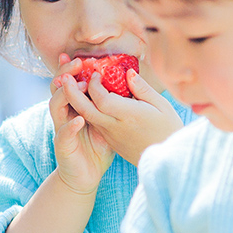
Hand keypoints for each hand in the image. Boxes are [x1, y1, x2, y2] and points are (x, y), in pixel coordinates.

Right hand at [49, 57, 114, 194]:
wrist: (86, 177)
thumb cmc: (98, 148)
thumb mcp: (107, 122)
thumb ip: (111, 104)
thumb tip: (126, 82)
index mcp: (75, 108)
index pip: (70, 83)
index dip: (71, 69)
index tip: (80, 56)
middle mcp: (65, 116)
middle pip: (58, 89)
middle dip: (65, 74)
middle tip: (77, 63)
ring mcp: (62, 130)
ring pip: (56, 107)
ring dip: (66, 95)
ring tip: (81, 86)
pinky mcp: (63, 146)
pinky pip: (64, 134)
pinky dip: (70, 126)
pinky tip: (80, 119)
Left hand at [61, 56, 183, 163]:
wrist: (165, 160)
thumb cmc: (168, 130)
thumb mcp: (162, 106)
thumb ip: (143, 88)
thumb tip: (128, 73)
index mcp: (128, 116)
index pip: (101, 98)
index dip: (94, 83)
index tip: (97, 71)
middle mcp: (115, 126)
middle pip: (85, 108)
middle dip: (71, 91)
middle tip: (64, 75)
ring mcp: (110, 135)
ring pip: (86, 116)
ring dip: (74, 99)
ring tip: (69, 83)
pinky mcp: (110, 139)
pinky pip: (93, 121)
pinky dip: (85, 108)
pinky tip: (85, 97)